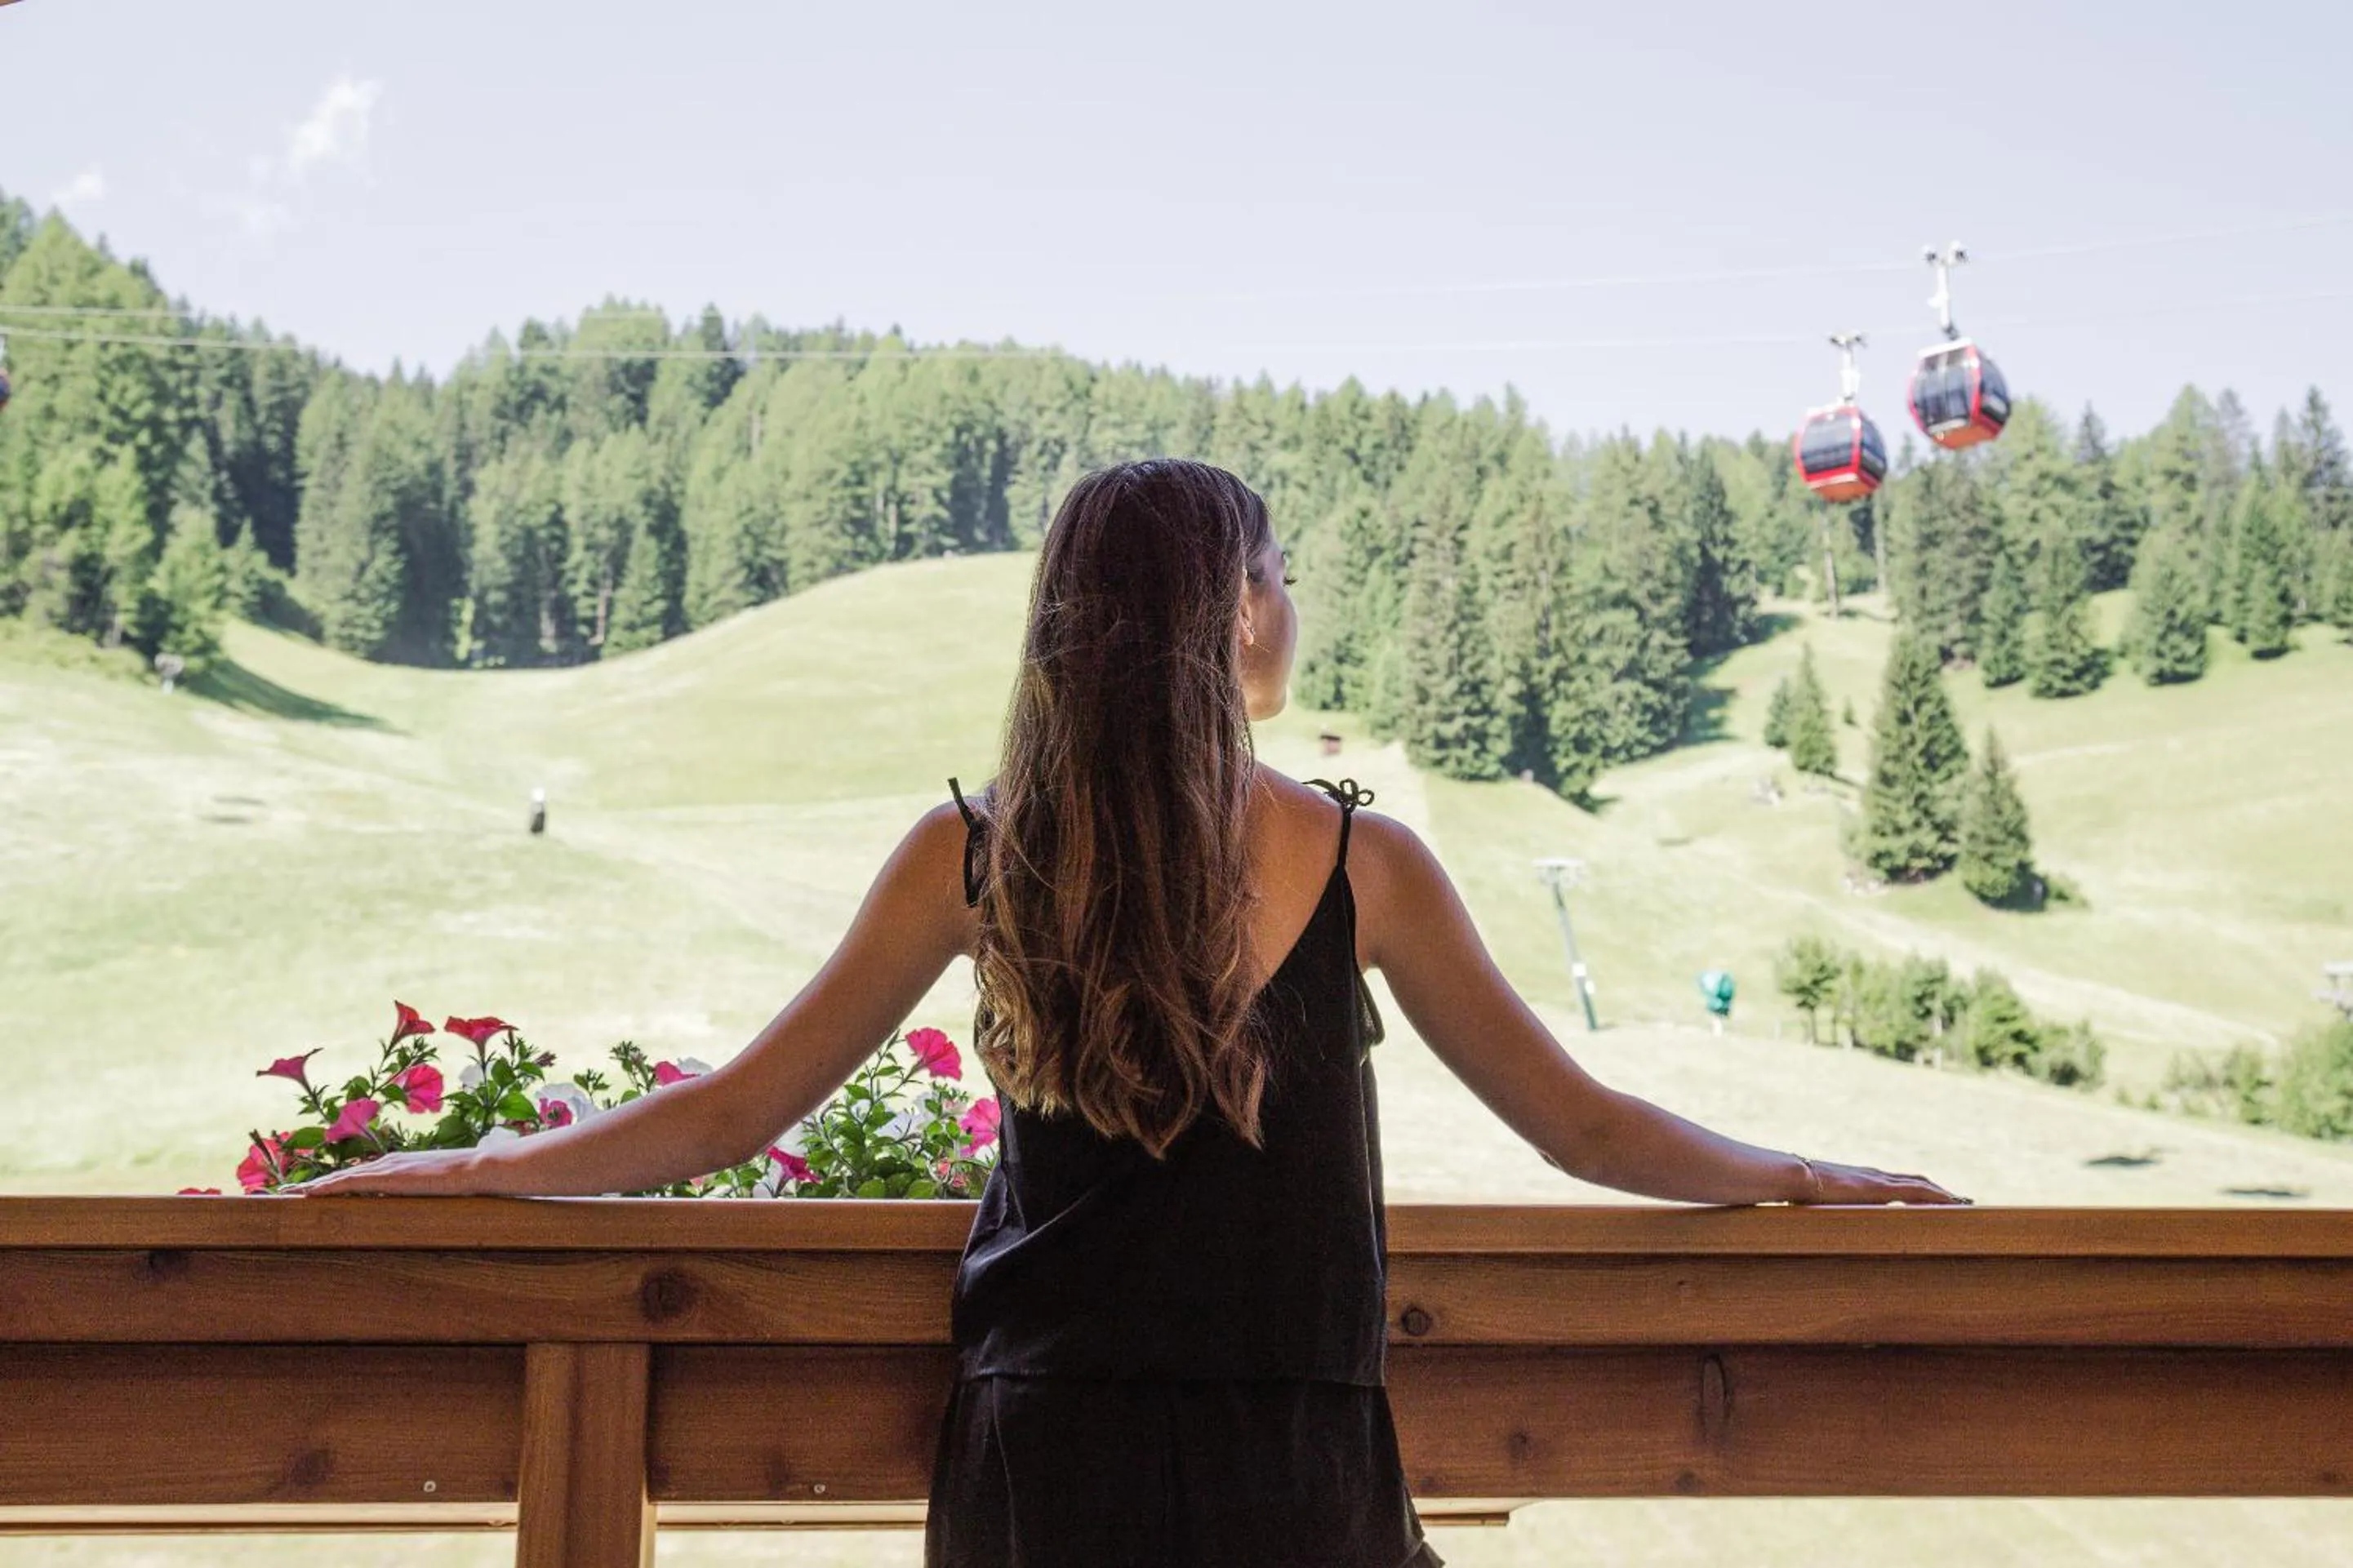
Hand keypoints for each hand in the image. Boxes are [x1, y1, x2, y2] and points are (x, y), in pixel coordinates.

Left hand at [284, 1148, 494, 1197]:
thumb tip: (417, 1212)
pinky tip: (312, 1193)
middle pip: (344, 1175)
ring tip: (293, 1194)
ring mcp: (388, 1167)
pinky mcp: (389, 1176)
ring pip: (343, 1178)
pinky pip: (352, 1182)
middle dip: (318, 1184)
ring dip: (317, 1186)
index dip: (336, 1183)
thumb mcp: (437, 1189)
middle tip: (290, 1193)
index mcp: (399, 1166)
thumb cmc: (465, 1182)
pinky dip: (330, 1187)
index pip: (360, 1175)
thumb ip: (423, 1196)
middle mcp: (388, 1162)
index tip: (316, 1192)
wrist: (477, 1168)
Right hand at [1795, 1156, 1970, 1205]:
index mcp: (1862, 1181)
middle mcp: (1875, 1176)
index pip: (1897, 1183)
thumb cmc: (1800, 1193)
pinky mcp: (1881, 1189)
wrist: (1795, 1177)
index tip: (1933, 1196)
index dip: (1917, 1189)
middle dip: (1938, 1190)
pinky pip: (1917, 1192)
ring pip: (1921, 1184)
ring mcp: (1879, 1181)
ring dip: (1943, 1193)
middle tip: (1960, 1200)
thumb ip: (1828, 1213)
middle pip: (1915, 1181)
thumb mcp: (1819, 1205)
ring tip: (1964, 1202)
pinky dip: (1938, 1196)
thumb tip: (1821, 1227)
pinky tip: (1952, 1202)